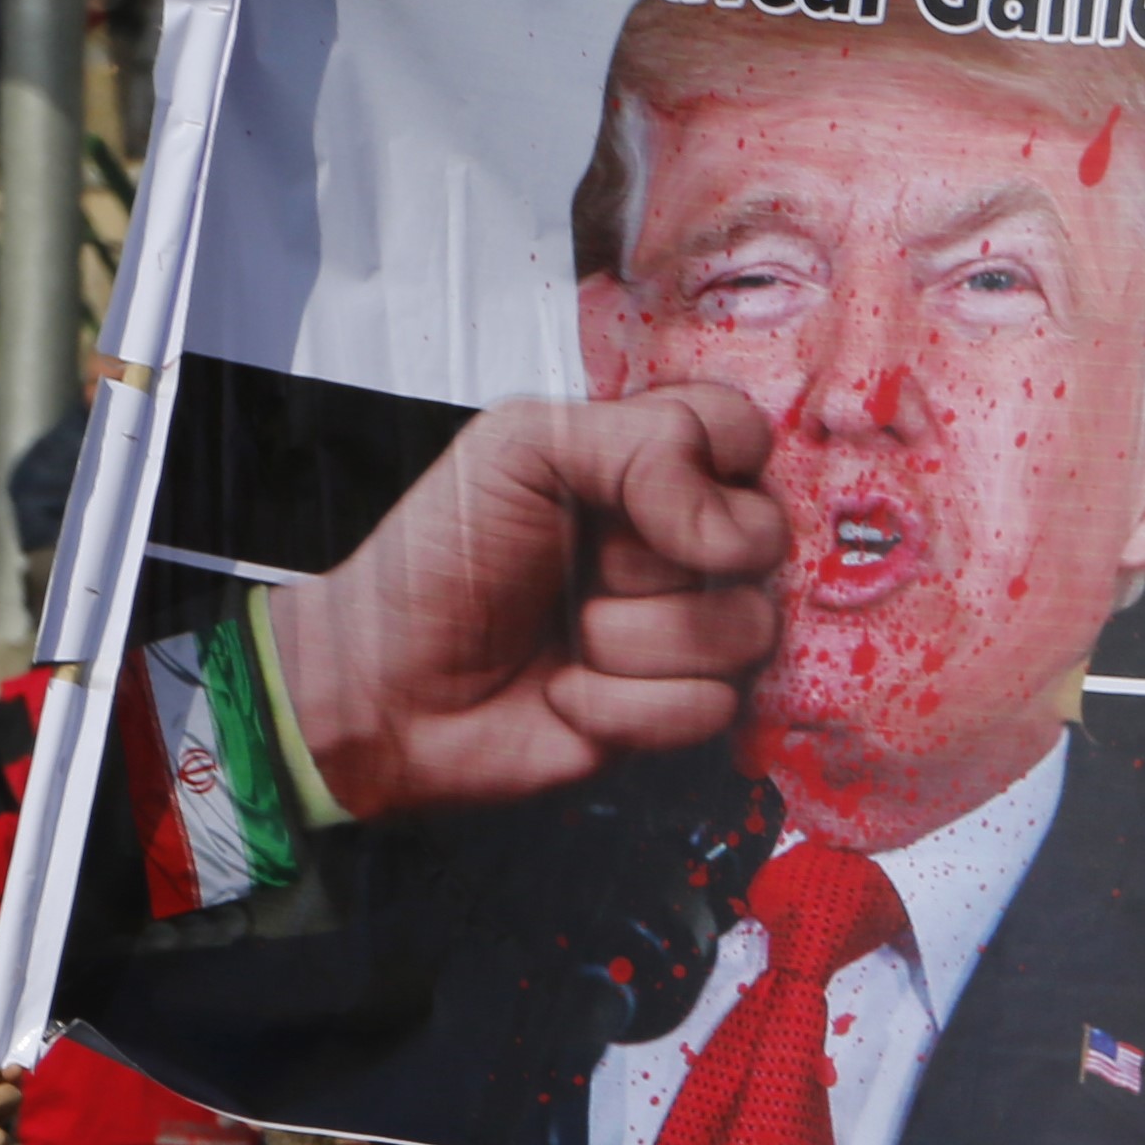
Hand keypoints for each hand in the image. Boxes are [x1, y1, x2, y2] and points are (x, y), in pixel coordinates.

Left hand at [268, 387, 786, 816]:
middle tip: (582, 562)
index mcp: (652, 464)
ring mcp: (689, 629)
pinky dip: (621, 705)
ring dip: (628, 638)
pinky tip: (569, 694)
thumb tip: (730, 527)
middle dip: (650, 558)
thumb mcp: (521, 449)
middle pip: (762, 537)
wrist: (382, 686)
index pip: (745, 433)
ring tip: (567, 635)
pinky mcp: (678, 711)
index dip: (710, 460)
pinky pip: (708, 705)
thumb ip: (644, 445)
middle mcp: (685, 544)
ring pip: (741, 627)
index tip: (642, 486)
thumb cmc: (435, 561)